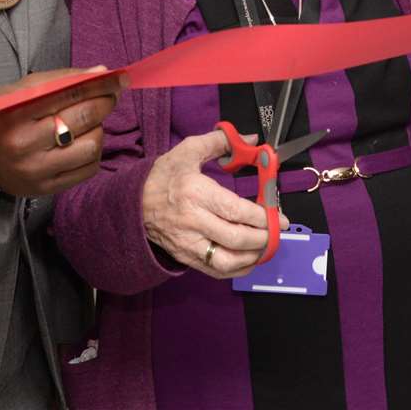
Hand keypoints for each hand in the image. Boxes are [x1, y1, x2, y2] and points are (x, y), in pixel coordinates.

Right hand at [0, 66, 123, 196]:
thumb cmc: (7, 117)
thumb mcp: (21, 90)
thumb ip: (60, 79)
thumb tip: (101, 72)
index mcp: (14, 111)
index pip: (68, 92)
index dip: (100, 83)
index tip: (119, 78)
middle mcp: (24, 143)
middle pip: (83, 117)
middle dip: (105, 102)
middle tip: (110, 96)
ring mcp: (36, 169)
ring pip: (92, 145)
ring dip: (98, 129)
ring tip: (88, 123)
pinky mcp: (47, 188)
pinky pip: (89, 168)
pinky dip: (94, 152)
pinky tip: (82, 143)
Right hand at [141, 128, 283, 279]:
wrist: (132, 204)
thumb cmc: (162, 177)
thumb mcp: (187, 151)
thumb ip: (219, 143)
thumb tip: (251, 139)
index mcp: (195, 193)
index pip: (236, 211)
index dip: (262, 217)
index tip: (279, 216)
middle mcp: (193, 221)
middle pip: (236, 238)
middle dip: (263, 237)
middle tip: (276, 231)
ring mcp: (188, 243)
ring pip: (227, 261)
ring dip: (253, 257)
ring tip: (265, 246)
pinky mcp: (186, 258)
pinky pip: (217, 271)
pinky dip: (238, 269)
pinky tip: (249, 259)